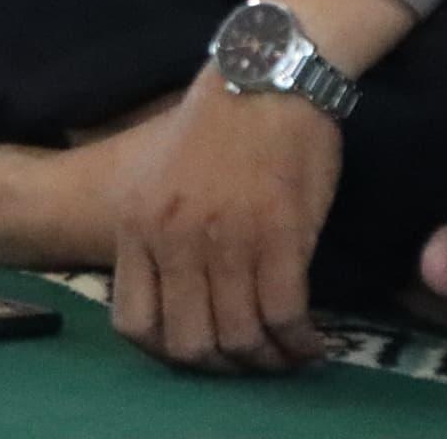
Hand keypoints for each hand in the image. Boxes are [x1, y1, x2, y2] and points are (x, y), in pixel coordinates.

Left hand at [110, 78, 340, 371]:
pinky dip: (301, 344)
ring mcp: (226, 242)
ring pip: (240, 338)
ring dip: (268, 361)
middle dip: (223, 367)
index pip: (135, 324)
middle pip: (190, 344)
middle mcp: (173, 240)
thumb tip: (178, 296)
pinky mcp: (280, 239)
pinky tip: (311, 344)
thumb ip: (159, 236)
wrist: (263, 79)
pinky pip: (286, 318)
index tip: (199, 351)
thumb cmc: (214, 125)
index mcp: (136, 225)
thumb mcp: (157, 179)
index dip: (168, 354)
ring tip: (286, 355)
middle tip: (249, 361)